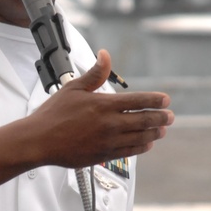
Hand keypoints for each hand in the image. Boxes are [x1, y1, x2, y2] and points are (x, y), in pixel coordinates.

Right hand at [27, 49, 173, 167]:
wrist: (39, 141)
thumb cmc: (53, 114)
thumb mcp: (73, 87)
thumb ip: (95, 73)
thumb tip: (105, 55)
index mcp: (104, 105)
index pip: (137, 101)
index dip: (155, 100)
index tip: (166, 100)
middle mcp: (109, 124)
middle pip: (144, 120)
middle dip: (161, 118)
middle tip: (171, 116)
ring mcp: (108, 141)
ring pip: (140, 138)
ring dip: (154, 133)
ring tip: (162, 130)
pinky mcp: (103, 155)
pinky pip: (129, 152)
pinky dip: (141, 147)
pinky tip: (146, 144)